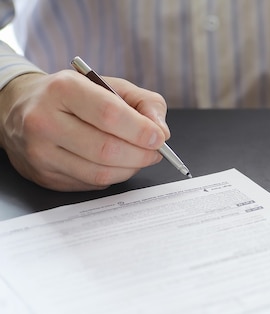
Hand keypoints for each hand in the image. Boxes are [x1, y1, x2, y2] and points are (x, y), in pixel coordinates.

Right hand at [0, 70, 169, 190]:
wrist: (21, 109)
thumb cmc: (74, 97)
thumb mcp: (109, 85)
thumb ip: (144, 102)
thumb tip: (161, 131)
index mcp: (63, 89)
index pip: (109, 115)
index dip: (141, 131)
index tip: (159, 137)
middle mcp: (44, 120)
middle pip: (106, 150)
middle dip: (141, 155)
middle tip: (155, 152)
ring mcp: (41, 152)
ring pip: (100, 174)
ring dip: (130, 169)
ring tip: (139, 158)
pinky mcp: (45, 176)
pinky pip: (90, 184)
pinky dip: (112, 177)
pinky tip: (115, 165)